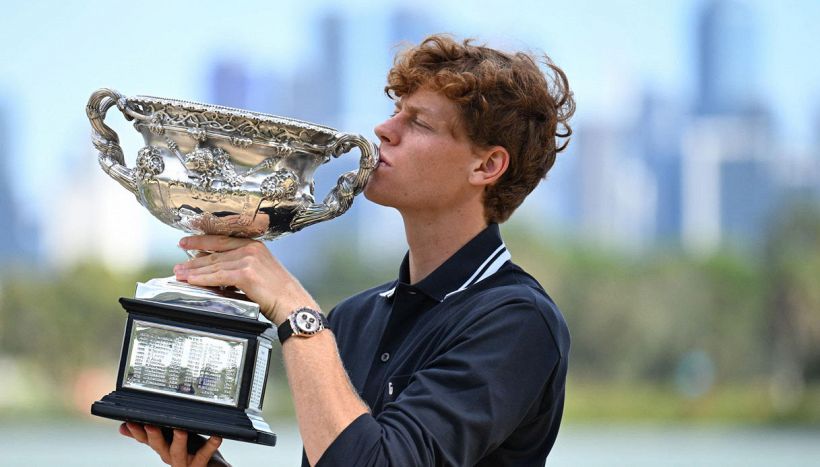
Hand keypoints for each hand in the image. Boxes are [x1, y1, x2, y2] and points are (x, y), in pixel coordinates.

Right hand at [119, 423, 228, 466]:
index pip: (146, 439)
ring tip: (180, 430)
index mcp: (163, 448)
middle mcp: (170, 456)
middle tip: (150, 425)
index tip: (129, 422)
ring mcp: (184, 463)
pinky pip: (204, 456)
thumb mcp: (169, 439)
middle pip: (158, 446)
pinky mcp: (200, 466)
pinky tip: (216, 436)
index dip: (136, 432)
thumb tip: (124, 426)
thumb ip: (152, 433)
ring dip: (178, 441)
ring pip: (178, 453)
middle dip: (153, 436)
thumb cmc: (191, 451)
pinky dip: (210, 446)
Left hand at [174, 235, 318, 323]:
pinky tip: (192, 280)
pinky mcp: (245, 274)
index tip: (186, 243)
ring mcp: (248, 260)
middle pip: (215, 253)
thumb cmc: (280, 293)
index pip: (222, 240)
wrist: (293, 304)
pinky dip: (202, 278)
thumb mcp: (262, 271)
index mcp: (255, 246)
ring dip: (194, 270)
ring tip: (180, 274)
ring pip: (213, 265)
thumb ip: (242, 266)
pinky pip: (217, 276)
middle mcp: (251, 249)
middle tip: (178, 264)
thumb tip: (220, 269)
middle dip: (193, 259)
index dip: (201, 241)